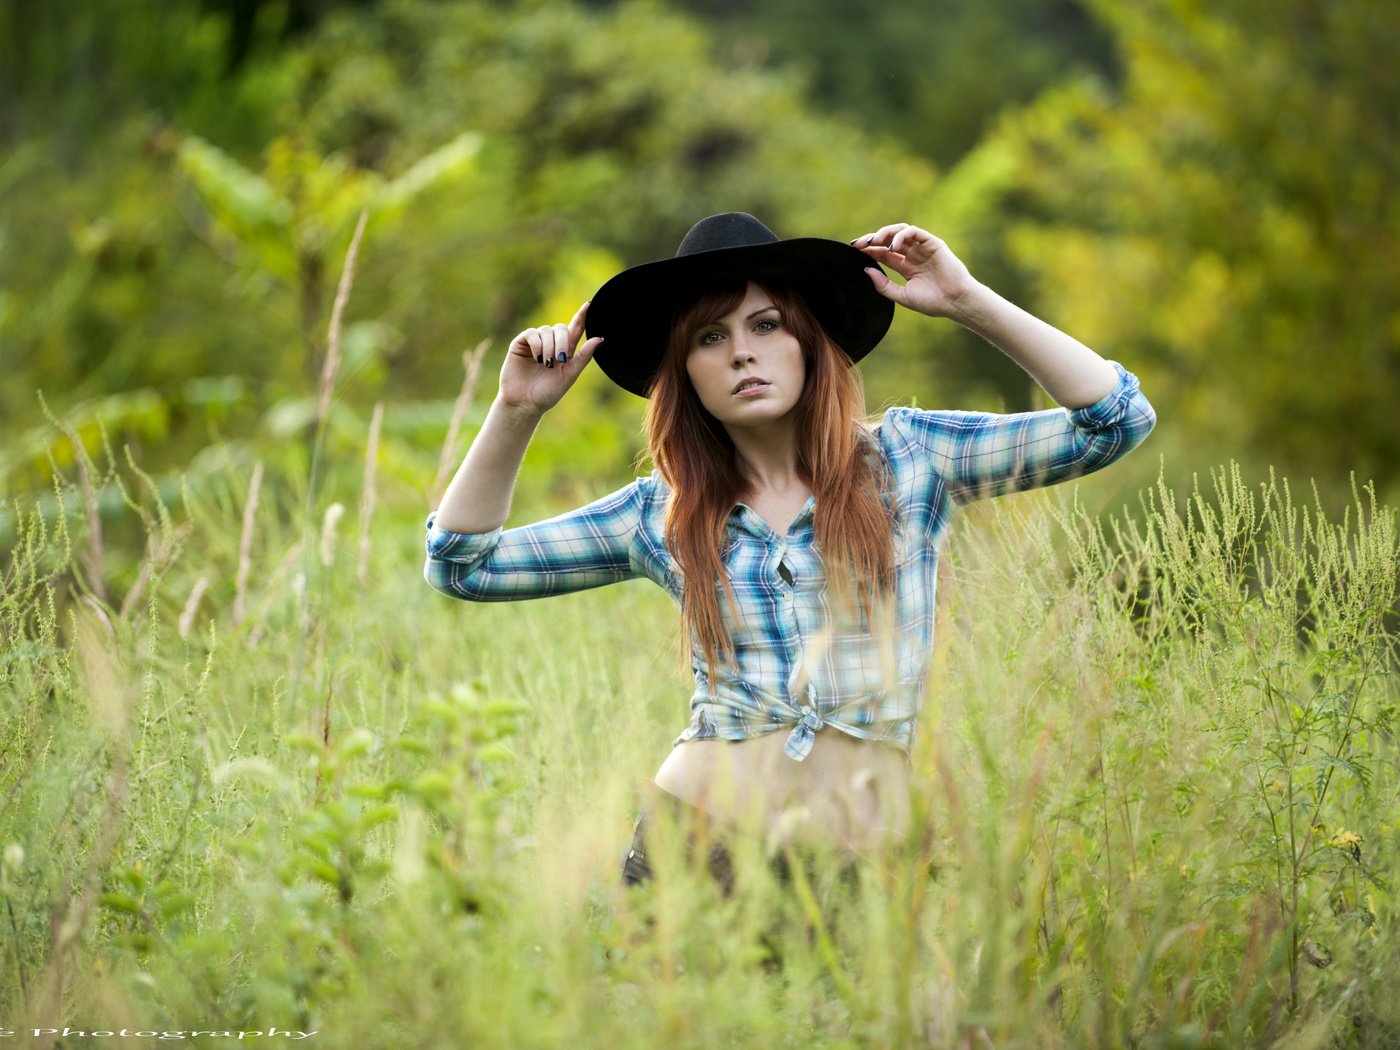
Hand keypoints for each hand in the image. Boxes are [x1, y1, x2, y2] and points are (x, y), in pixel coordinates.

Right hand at [498, 301, 602, 413]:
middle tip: (560, 360)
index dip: (582, 316)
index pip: (575, 329)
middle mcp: (550, 344)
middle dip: (563, 342)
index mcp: (565, 351)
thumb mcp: (570, 375)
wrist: (525, 403)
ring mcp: (535, 343)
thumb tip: (600, 339)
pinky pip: (532, 333)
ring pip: (546, 330)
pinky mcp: (520, 343)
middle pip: (561, 328)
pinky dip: (537, 344)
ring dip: (549, 346)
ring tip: (545, 364)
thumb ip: (584, 357)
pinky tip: (537, 358)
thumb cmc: (548, 393)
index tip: (589, 304)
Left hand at [851, 224, 980, 318]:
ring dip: (884, 233)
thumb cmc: (932, 302)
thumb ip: (883, 285)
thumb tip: (866, 270)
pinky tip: (892, 246)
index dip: (868, 250)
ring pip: (900, 231)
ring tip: (872, 242)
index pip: (883, 254)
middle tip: (857, 244)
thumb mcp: (902, 296)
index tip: (854, 251)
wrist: (955, 302)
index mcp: (906, 267)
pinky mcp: (932, 243)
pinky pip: (914, 232)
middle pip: (888, 240)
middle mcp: (913, 255)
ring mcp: (923, 248)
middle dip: (871, 240)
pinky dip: (901, 235)